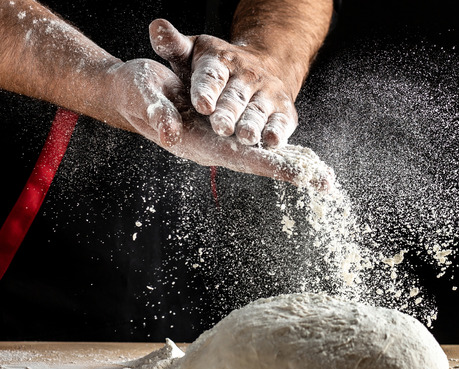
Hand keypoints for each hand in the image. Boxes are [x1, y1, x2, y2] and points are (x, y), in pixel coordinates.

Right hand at [108, 59, 331, 189]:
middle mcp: (215, 146)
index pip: (242, 158)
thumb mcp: (144, 95)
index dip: (270, 166)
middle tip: (325, 183)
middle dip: (292, 172)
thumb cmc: (136, 92)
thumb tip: (171, 133)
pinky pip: (258, 144)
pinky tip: (302, 157)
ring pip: (263, 155)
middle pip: (260, 163)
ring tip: (324, 177)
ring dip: (293, 165)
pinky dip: (281, 150)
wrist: (131, 92)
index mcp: (199, 143)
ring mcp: (222, 140)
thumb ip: (157, 113)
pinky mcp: (225, 131)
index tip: (298, 176)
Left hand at [149, 18, 297, 147]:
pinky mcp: (284, 111)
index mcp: (222, 61)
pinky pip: (281, 122)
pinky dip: (278, 132)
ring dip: (253, 125)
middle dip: (229, 113)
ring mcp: (268, 94)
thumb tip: (157, 27)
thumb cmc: (218, 68)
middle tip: (221, 127)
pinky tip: (272, 143)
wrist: (263, 67)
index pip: (212, 76)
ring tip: (247, 137)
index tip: (202, 105)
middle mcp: (248, 76)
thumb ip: (173, 46)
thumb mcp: (194, 52)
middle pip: (235, 98)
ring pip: (258, 112)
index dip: (207, 90)